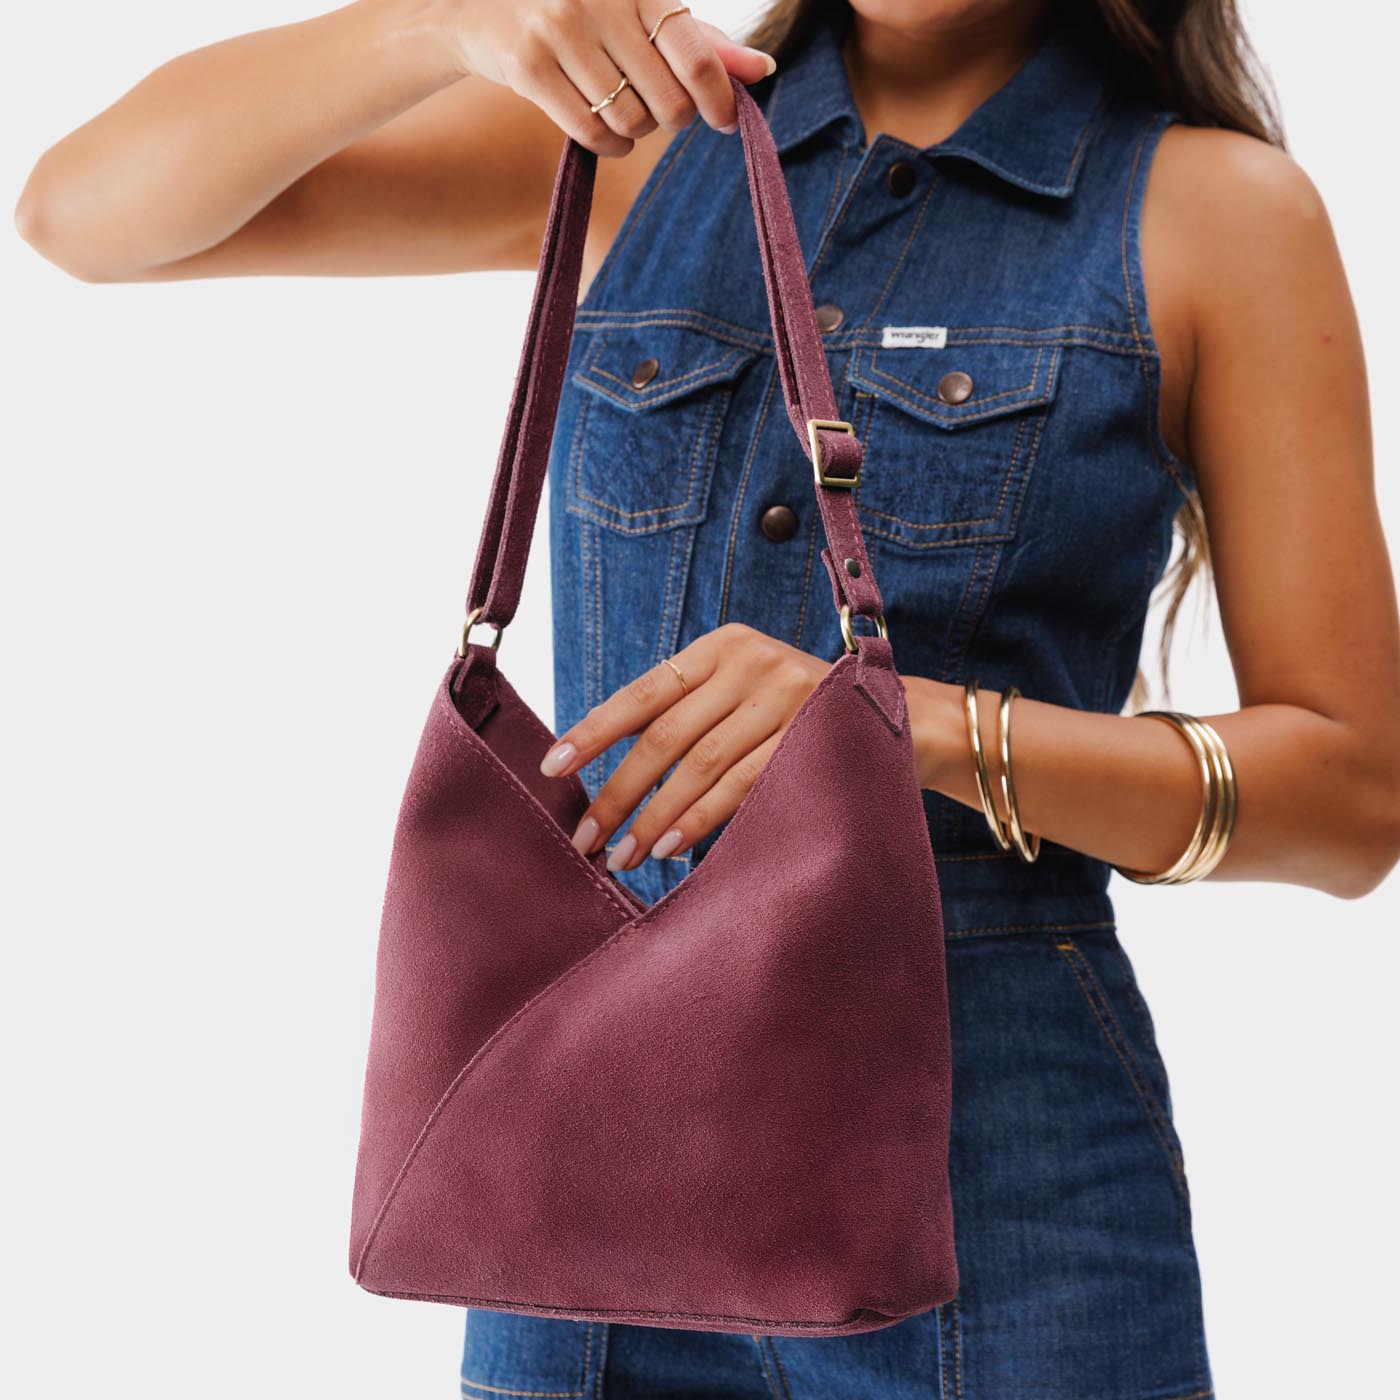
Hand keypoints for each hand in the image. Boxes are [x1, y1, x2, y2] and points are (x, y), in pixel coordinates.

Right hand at [446, 0, 776, 156]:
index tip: (724, 120)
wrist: (482, 8)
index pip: (697, 55)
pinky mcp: (529, 66)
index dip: (719, 99)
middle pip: (669, 103)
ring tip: (620, 110)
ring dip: (634, 133)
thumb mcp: (639, 14)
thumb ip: (701, 42)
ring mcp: (561, 30)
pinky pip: (592, 134)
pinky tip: (603, 132)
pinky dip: (607, 145)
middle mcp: (601, 0)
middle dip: (669, 119)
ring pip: (631, 122)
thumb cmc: (578, 14)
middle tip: (655, 109)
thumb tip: (761, 71)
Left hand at [539, 622, 830, 869]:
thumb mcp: (742, 694)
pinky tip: (669, 848)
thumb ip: (689, 717)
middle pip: (665, 736)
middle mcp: (750, 661)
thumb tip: (612, 781)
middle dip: (618, 793)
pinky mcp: (812, 734)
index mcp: (720, 647)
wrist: (896, 715)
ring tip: (622, 856)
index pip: (641, 693)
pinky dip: (700, 820)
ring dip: (653, 817)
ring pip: (699, 766)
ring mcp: (785, 695)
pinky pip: (742, 785)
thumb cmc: (797, 715)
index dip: (593, 732)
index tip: (552, 768)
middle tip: (586, 838)